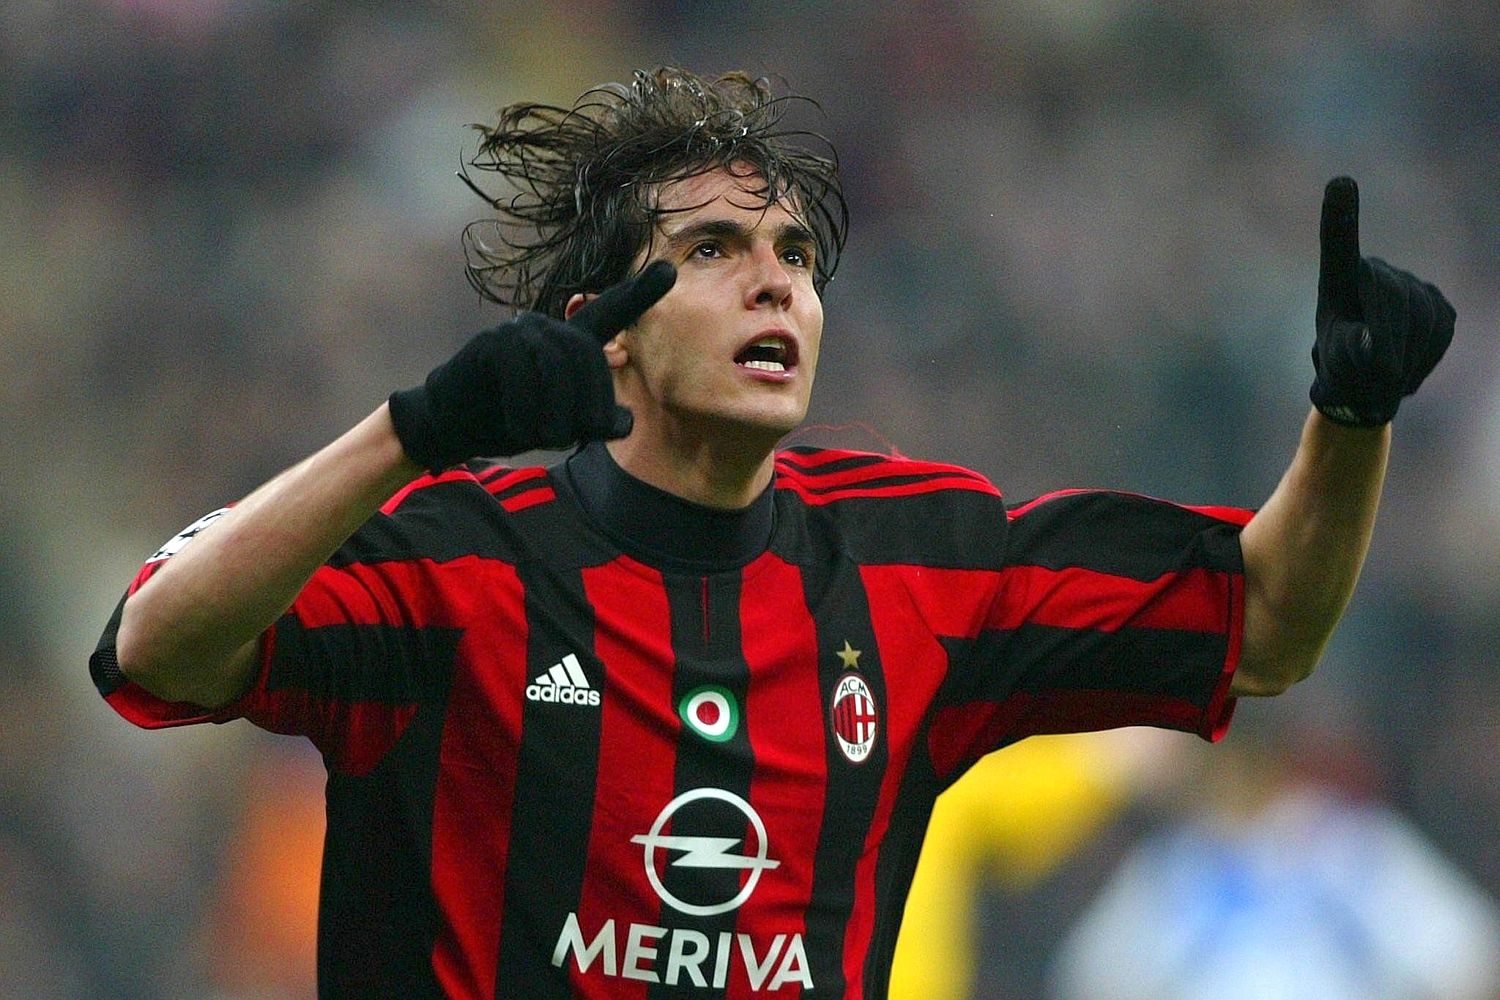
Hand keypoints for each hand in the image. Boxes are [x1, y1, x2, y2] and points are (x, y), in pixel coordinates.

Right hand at [389, 261, 675, 470]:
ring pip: (556, 366)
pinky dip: (524, 410)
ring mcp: (519, 330)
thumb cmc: (513, 420)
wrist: (455, 424)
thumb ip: (594, 421)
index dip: (640, 293)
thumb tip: (624, 423)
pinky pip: (520, 374)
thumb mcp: (563, 426)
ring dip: (555, 413)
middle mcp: (549, 328)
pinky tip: (519, 428)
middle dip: (587, 405)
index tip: (668, 271)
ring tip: (545, 438)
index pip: (611, 313)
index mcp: (572, 343)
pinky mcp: (491, 343)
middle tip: (572, 440)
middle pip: (587, 356)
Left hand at [1310, 177, 1454, 426]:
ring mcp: (1412, 284)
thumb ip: (1350, 352)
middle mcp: (1376, 272)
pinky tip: (1409, 357)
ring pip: (1420, 316)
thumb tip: (1373, 343)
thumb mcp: (1337, 364)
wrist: (1371, 380)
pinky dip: (1425, 352)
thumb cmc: (1343, 366)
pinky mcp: (1439, 302)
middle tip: (1379, 372)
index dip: (1340, 215)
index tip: (1340, 182)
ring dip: (1406, 351)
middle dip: (1386, 336)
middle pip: (1391, 296)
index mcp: (1339, 282)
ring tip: (1388, 369)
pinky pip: (1440, 328)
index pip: (1339, 246)